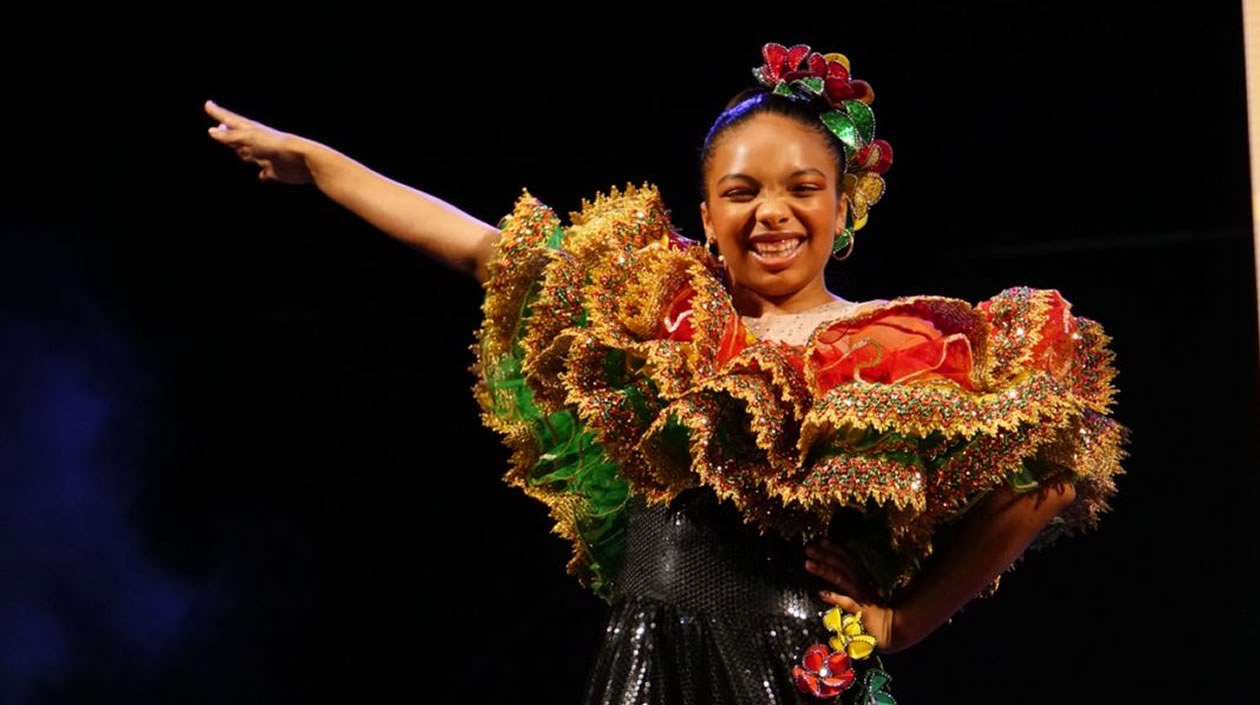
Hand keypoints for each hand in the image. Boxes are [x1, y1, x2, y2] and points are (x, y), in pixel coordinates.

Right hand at [204, 100, 312, 183]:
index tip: (208, 104)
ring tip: (233, 148)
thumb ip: (231, 136)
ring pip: (247, 154)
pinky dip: (261, 174)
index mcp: (250, 130)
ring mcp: (265, 156)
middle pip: (237, 137)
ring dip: (240, 151)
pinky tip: (261, 175)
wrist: (303, 160)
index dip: (219, 113)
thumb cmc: (276, 145)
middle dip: (226, 132)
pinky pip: (264, 173)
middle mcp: (257, 142)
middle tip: (216, 127)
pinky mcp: (274, 171)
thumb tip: (211, 132)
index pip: (230, 120)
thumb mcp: (250, 138)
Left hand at [805, 538, 899, 653]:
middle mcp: (862, 584)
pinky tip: (821, 593)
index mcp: (864, 579)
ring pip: (842, 579)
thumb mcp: (867, 594)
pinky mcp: (862, 612)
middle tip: (809, 548)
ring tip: (808, 564)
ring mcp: (862, 597)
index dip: (836, 549)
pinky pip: (848, 603)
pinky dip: (835, 597)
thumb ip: (854, 583)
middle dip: (825, 555)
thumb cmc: (879, 613)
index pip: (849, 560)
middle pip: (842, 566)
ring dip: (825, 570)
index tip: (822, 540)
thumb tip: (838, 573)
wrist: (895, 629)